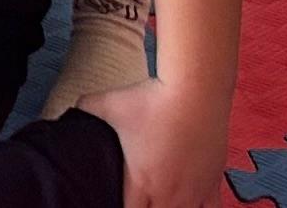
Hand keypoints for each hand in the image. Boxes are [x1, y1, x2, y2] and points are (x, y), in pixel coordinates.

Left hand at [84, 73, 228, 207]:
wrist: (195, 90)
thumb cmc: (154, 98)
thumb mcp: (110, 103)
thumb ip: (86, 108)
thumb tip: (73, 108)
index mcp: (141, 182)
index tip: (122, 200)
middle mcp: (168, 193)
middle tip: (142, 202)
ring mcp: (193, 190)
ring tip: (164, 204)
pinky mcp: (212, 182)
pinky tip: (192, 205)